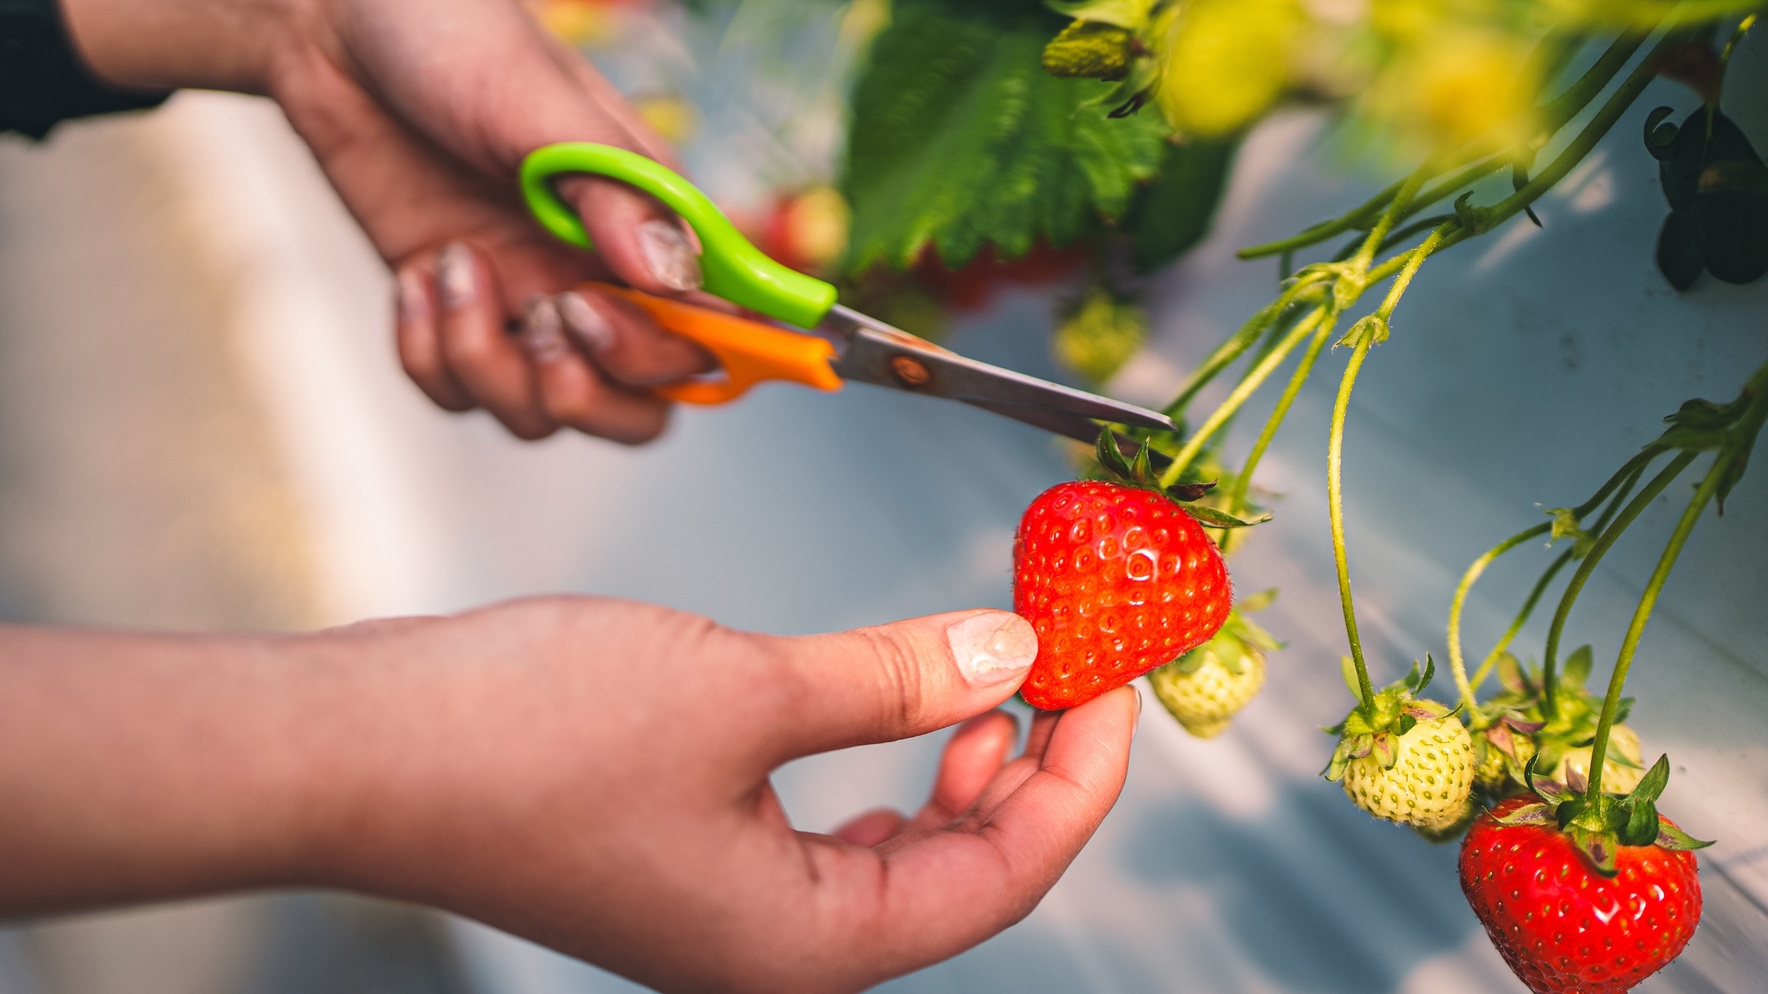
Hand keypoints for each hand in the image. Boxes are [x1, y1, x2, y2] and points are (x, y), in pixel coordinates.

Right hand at [0, 601, 1137, 992]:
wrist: (361, 749)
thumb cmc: (527, 736)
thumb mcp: (744, 688)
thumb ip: (895, 679)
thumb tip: (1012, 653)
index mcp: (807, 948)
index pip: (1006, 873)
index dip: (1082, 769)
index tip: (1116, 670)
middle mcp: (781, 954)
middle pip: (968, 870)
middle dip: (1036, 760)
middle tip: (1072, 656)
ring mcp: (737, 915)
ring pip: (908, 856)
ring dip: (968, 765)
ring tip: (1004, 676)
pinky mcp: (700, 861)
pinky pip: (842, 835)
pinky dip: (893, 772)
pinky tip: (914, 715)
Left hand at [64, 0, 715, 442]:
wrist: (332, 29)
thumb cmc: (453, 35)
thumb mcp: (539, 101)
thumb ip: (615, 189)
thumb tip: (674, 273)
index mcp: (648, 224)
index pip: (713, 329)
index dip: (683, 353)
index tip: (604, 313)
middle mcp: (598, 278)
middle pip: (639, 407)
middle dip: (592, 393)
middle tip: (547, 316)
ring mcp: (526, 304)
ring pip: (543, 414)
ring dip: (492, 367)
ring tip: (453, 270)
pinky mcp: (458, 316)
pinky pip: (460, 394)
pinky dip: (428, 355)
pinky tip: (414, 278)